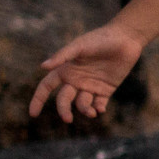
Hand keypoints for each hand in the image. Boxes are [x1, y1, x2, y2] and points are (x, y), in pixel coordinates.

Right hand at [27, 24, 146, 124]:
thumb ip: (62, 56)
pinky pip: (99, 104)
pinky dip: (98, 109)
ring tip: (91, 112)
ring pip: (82, 104)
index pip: (46, 87)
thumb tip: (42, 67)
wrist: (126, 38)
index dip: (38, 100)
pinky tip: (100, 109)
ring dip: (84, 110)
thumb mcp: (80, 46)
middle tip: (68, 119)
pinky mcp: (106, 89)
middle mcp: (76, 80)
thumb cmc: (99, 39)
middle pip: (64, 99)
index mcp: (65, 70)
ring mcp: (91, 86)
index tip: (33, 114)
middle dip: (63, 110)